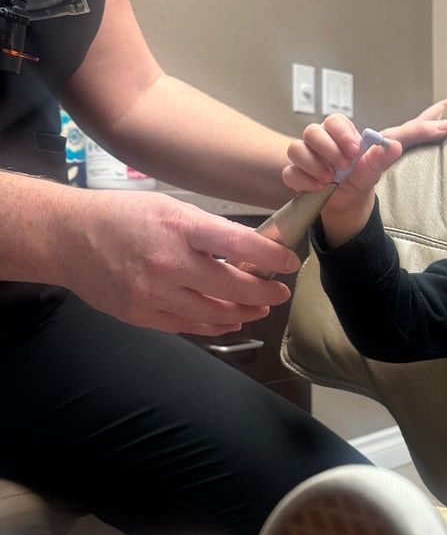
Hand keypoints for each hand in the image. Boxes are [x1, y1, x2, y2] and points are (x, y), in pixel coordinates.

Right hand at [64, 190, 298, 335]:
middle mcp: (168, 263)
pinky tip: (229, 320)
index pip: (239, 245)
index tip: (290, 262)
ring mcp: (153, 293)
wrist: (67, 238)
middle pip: (232, 287)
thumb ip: (210, 230)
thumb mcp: (170, 207)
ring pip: (214, 314)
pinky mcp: (140, 314)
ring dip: (243, 313)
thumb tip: (255, 246)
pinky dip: (214, 325)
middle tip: (279, 293)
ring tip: (259, 308)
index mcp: (179, 227)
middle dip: (264, 293)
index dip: (271, 256)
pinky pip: (188, 326)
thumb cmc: (122, 216)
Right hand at [284, 101, 446, 245]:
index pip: (334, 120)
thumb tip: (446, 124)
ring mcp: (307, 159)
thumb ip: (414, 136)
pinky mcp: (296, 177)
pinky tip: (318, 187)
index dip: (342, 133)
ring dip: (314, 164)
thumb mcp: (390, 156)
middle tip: (343, 165)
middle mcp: (322, 143)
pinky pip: (289, 173)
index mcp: (343, 134)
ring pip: (295, 149)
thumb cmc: (368, 174)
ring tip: (330, 179)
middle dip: (327, 148)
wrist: (350, 207)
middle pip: (311, 131)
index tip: (355, 149)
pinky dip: (303, 180)